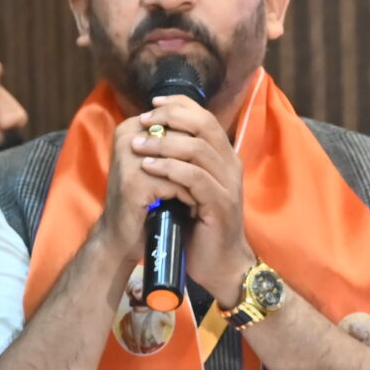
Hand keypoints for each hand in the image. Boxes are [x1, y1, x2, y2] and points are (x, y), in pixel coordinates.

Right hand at [88, 109, 193, 264]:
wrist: (122, 237)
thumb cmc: (144, 199)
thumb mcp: (156, 164)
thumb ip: (173, 140)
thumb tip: (208, 122)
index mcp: (132, 127)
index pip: (176, 116)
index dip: (198, 138)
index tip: (206, 162)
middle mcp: (128, 137)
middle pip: (182, 135)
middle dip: (200, 160)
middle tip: (211, 179)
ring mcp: (129, 159)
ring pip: (182, 159)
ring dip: (198, 178)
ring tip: (205, 193)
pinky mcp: (134, 182)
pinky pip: (176, 183)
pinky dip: (189, 197)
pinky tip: (194, 207)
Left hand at [128, 94, 253, 299]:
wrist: (217, 265)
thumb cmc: (198, 226)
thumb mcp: (188, 188)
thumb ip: (179, 163)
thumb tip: (151, 138)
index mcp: (223, 158)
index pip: (205, 118)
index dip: (179, 105)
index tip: (152, 104)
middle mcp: (230, 166)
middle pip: (204, 125)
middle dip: (171, 118)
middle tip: (143, 121)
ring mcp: (228, 185)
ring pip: (198, 149)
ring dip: (164, 144)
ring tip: (138, 146)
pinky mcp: (221, 205)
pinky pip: (196, 179)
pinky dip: (171, 169)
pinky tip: (149, 168)